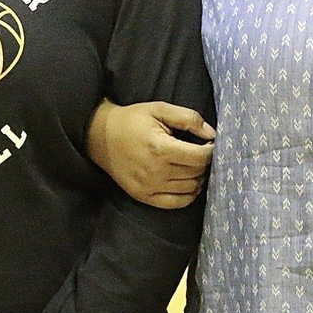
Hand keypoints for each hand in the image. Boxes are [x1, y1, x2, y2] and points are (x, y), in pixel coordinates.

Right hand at [87, 99, 214, 207]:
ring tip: (193, 165)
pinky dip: (189, 194)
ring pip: (190, 189)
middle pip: (197, 173)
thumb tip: (212, 134)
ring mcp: (149, 187)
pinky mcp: (144, 197)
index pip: (200, 157)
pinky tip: (187, 181)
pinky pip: (177, 203)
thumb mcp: (160, 109)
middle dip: (205, 163)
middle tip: (202, 152)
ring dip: (198, 178)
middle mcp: (155, 171)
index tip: (210, 143)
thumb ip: (188, 118)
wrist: (100, 137)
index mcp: (160, 148)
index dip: (211, 150)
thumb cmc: (132, 120)